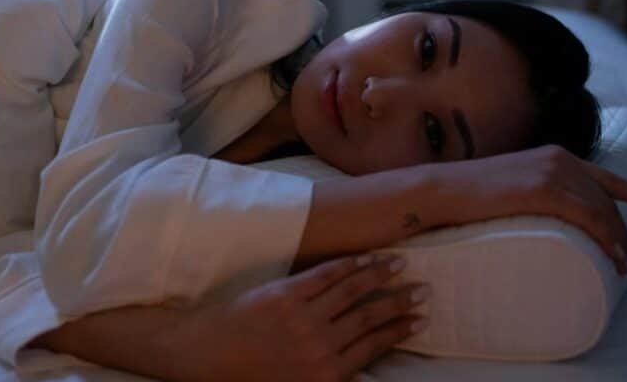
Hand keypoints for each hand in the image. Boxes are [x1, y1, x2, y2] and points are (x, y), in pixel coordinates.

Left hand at [178, 254, 428, 381]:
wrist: (203, 357)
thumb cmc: (247, 378)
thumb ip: (330, 376)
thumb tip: (361, 362)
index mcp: (325, 375)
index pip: (374, 346)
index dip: (399, 330)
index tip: (418, 319)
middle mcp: (320, 346)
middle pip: (371, 317)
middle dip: (400, 301)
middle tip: (423, 289)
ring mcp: (304, 318)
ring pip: (353, 291)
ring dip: (381, 275)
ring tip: (400, 263)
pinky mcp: (286, 294)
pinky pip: (326, 276)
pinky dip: (349, 265)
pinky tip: (364, 258)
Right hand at [430, 144, 626, 274]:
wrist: (442, 190)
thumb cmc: (470, 196)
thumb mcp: (514, 187)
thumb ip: (536, 193)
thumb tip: (550, 220)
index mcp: (555, 156)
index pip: (607, 177)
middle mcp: (560, 159)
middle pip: (607, 199)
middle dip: (624, 230)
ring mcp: (553, 172)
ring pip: (602, 209)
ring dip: (619, 240)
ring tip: (623, 267)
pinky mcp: (543, 189)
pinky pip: (588, 215)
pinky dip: (606, 236)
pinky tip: (614, 255)